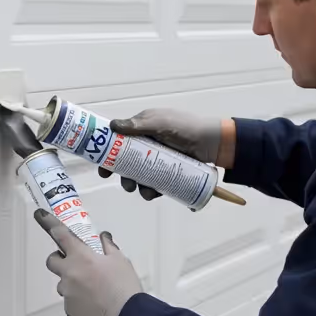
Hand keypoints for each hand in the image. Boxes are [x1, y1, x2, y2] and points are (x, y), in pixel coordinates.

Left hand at [34, 209, 143, 315]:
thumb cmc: (124, 286)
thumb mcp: (120, 261)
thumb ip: (108, 247)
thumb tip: (103, 238)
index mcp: (81, 257)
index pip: (60, 234)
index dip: (48, 222)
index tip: (39, 214)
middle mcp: (69, 273)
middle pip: (52, 260)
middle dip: (60, 258)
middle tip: (76, 263)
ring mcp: (67, 292)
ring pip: (63, 283)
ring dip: (72, 281)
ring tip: (93, 289)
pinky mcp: (69, 309)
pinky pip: (69, 300)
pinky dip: (78, 299)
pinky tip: (94, 302)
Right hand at [97, 108, 227, 199]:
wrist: (211, 143)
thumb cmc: (185, 128)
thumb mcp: (159, 123)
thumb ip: (137, 125)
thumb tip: (112, 126)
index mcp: (141, 130)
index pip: (118, 143)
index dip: (108, 156)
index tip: (103, 169)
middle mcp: (146, 145)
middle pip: (126, 164)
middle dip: (124, 177)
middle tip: (127, 185)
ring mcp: (156, 160)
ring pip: (139, 176)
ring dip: (137, 186)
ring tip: (143, 191)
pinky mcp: (167, 172)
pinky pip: (154, 184)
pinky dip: (151, 191)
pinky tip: (154, 193)